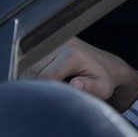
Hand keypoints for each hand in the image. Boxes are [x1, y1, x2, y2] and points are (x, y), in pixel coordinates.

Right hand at [23, 37, 137, 111]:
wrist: (108, 65)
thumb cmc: (104, 79)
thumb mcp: (102, 88)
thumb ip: (90, 88)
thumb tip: (75, 85)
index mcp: (72, 55)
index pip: (45, 77)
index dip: (47, 90)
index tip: (58, 96)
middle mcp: (61, 44)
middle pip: (33, 71)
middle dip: (41, 84)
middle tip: (58, 89)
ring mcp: (54, 41)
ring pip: (30, 66)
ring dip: (36, 77)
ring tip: (56, 82)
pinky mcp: (50, 42)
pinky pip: (33, 60)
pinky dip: (37, 71)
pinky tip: (52, 75)